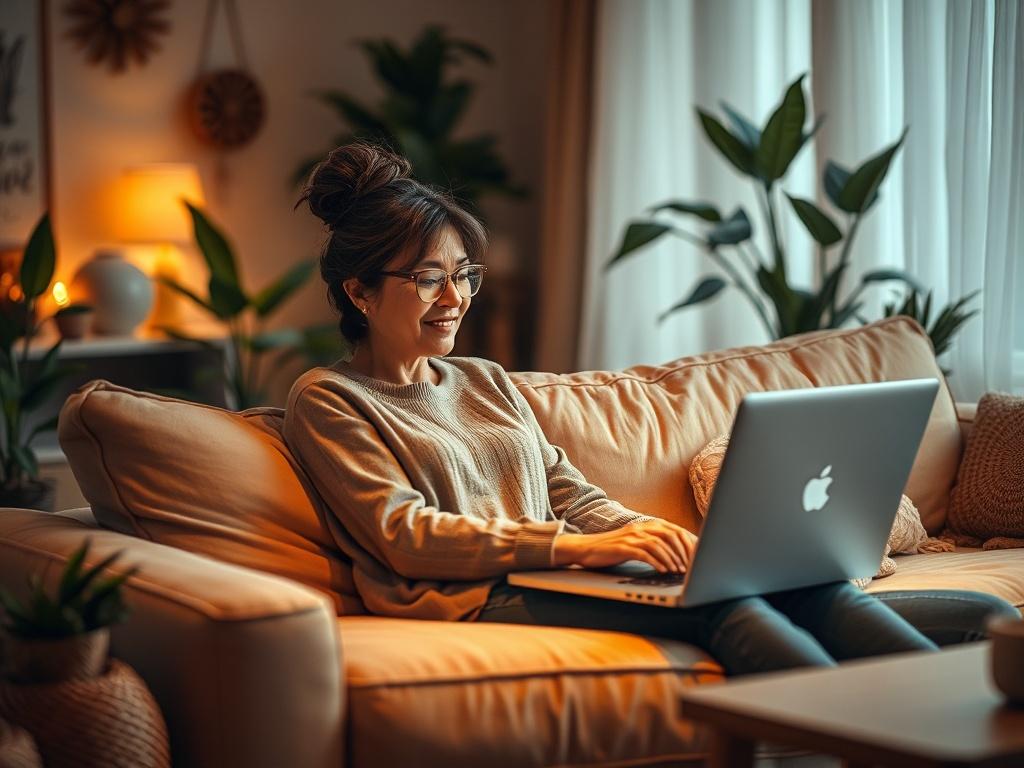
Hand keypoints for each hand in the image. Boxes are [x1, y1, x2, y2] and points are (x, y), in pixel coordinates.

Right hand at [552, 518, 697, 572]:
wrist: (586, 548)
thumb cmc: (612, 548)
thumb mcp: (635, 543)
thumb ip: (653, 543)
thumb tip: (676, 554)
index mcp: (646, 525)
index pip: (674, 530)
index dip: (688, 542)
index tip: (698, 556)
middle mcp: (641, 527)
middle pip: (670, 535)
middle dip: (684, 551)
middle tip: (692, 565)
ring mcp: (631, 536)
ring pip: (659, 544)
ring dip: (672, 558)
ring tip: (679, 571)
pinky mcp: (623, 547)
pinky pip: (644, 553)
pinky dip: (657, 562)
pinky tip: (663, 571)